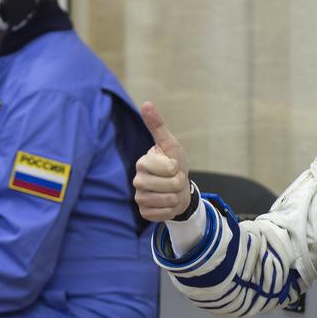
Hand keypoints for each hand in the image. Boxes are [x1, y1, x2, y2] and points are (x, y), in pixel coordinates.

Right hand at [133, 100, 192, 221]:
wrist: (178, 189)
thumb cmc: (174, 164)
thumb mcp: (170, 144)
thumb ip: (157, 126)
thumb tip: (146, 103)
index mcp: (142, 162)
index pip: (169, 168)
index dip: (177, 168)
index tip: (173, 166)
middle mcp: (137, 180)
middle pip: (171, 185)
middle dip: (179, 183)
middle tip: (174, 179)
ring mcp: (140, 198)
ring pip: (169, 200)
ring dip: (177, 196)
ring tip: (172, 190)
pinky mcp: (145, 213)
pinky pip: (164, 214)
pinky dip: (172, 209)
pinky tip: (168, 203)